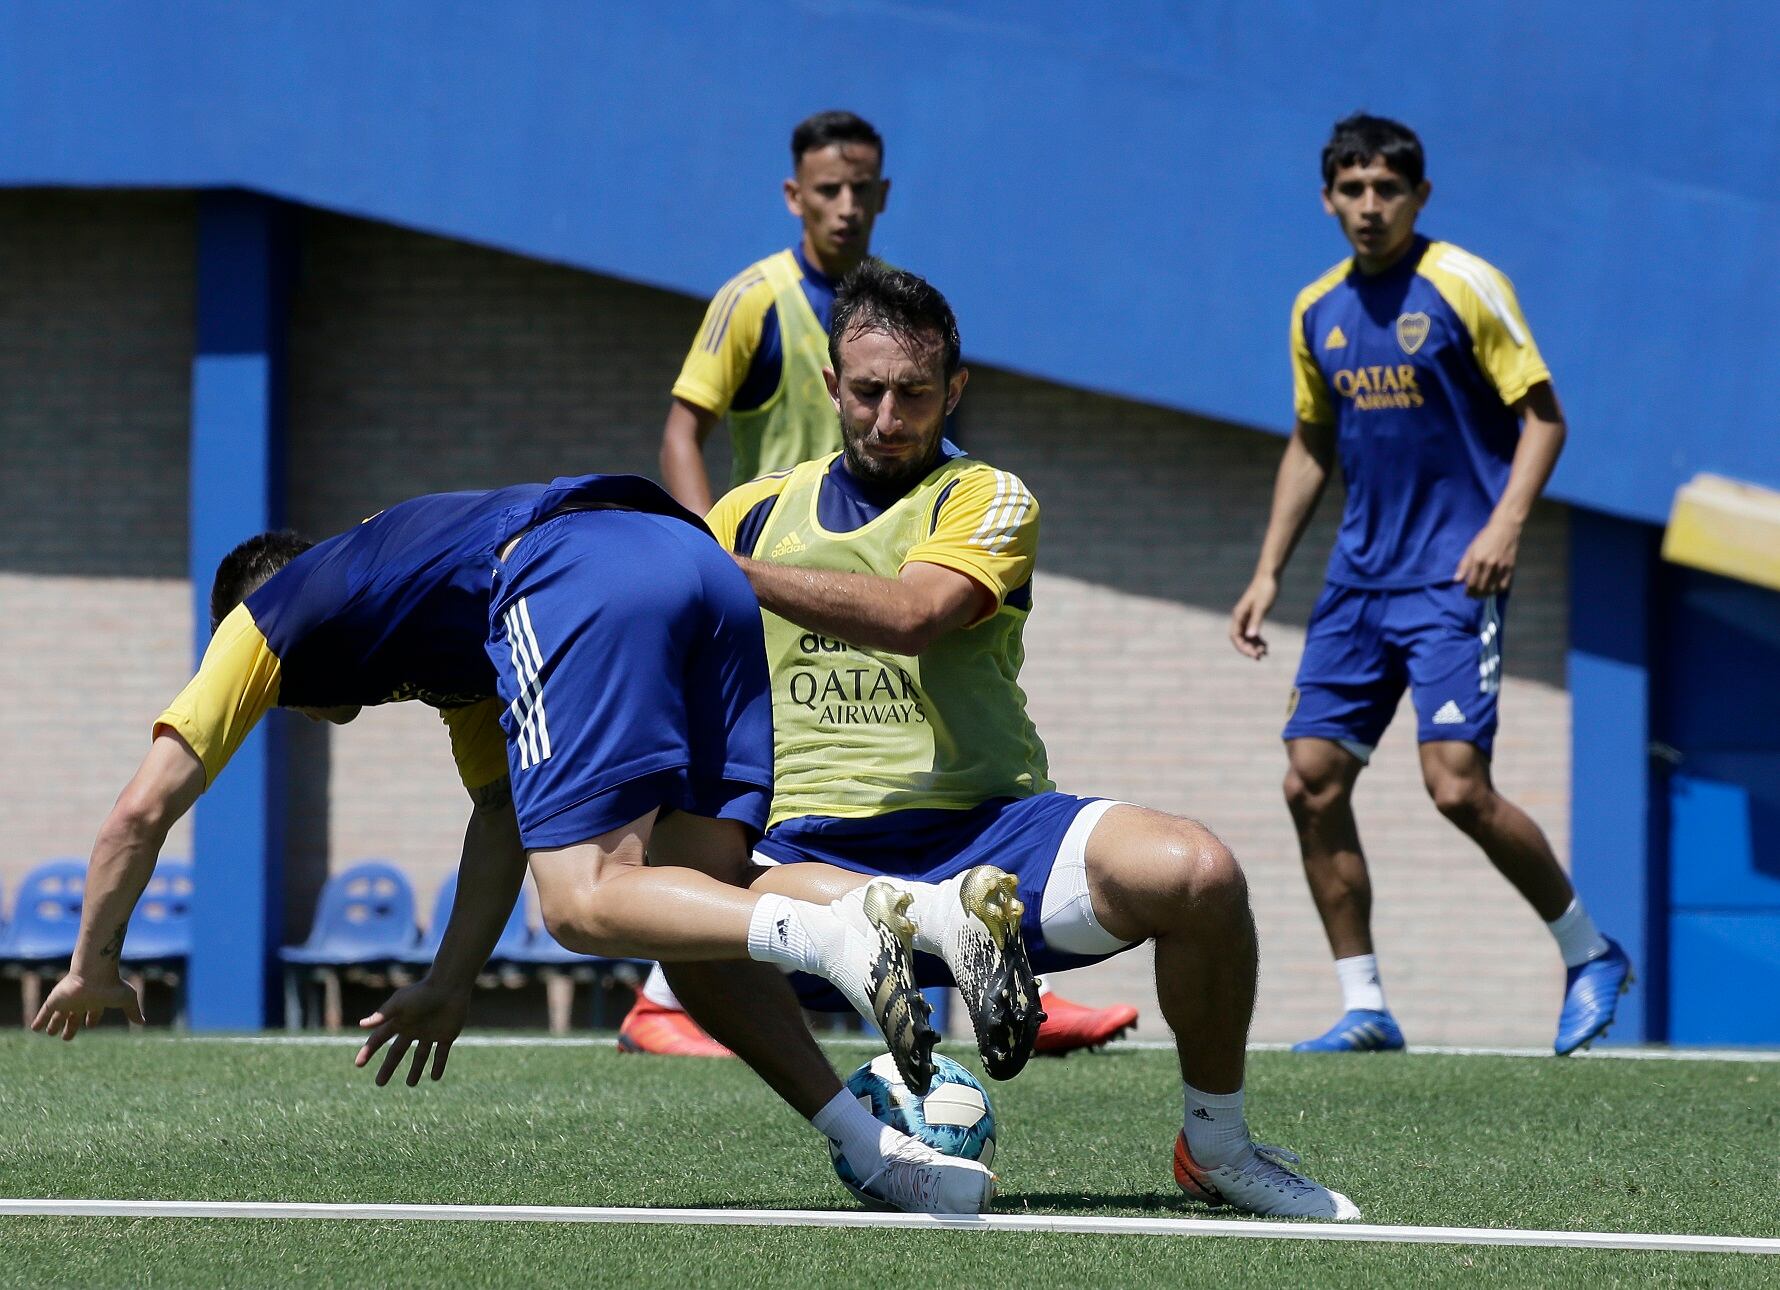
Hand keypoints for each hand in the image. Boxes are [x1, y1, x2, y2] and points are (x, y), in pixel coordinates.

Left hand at [31, 970, 144, 1039]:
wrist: (95, 974)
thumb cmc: (112, 986)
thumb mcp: (127, 1000)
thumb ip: (133, 1012)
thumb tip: (142, 1022)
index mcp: (97, 1001)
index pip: (94, 1013)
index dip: (91, 1019)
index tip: (90, 1025)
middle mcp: (81, 1001)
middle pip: (74, 1016)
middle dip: (71, 1026)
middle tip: (66, 1037)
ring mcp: (67, 1001)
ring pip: (59, 1015)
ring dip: (54, 1024)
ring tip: (49, 1033)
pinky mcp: (55, 1000)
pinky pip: (44, 1012)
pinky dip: (39, 1020)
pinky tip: (34, 1029)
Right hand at [355, 978, 469, 1086]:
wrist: (450, 986)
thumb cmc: (423, 993)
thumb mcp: (400, 1003)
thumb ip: (382, 1015)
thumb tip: (362, 1025)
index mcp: (400, 1022)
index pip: (379, 1040)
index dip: (368, 1051)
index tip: (358, 1064)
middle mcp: (413, 1029)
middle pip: (397, 1053)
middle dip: (388, 1067)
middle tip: (379, 1083)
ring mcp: (430, 1033)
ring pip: (421, 1056)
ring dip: (416, 1070)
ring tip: (411, 1084)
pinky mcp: (447, 1036)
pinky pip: (441, 1054)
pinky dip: (439, 1065)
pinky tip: (435, 1078)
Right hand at [1229, 575, 1278, 659]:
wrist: (1269, 576)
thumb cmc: (1266, 589)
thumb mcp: (1262, 607)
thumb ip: (1256, 621)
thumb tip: (1250, 636)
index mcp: (1239, 615)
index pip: (1235, 637)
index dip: (1242, 647)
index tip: (1254, 655)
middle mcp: (1240, 617)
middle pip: (1240, 639)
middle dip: (1249, 649)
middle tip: (1261, 656)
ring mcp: (1246, 617)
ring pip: (1246, 637)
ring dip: (1254, 646)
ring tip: (1265, 653)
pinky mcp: (1254, 615)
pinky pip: (1252, 632)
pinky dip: (1258, 640)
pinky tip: (1266, 645)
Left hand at [1454, 517, 1520, 596]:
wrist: (1505, 529)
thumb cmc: (1485, 538)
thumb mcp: (1470, 549)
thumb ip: (1463, 565)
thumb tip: (1456, 581)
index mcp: (1478, 561)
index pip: (1471, 584)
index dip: (1468, 592)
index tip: (1466, 594)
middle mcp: (1490, 566)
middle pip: (1482, 588)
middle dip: (1476, 595)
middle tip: (1473, 595)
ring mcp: (1501, 568)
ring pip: (1493, 589)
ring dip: (1486, 594)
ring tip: (1482, 594)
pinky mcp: (1511, 568)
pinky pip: (1504, 585)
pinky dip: (1498, 590)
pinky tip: (1494, 589)